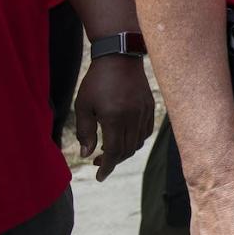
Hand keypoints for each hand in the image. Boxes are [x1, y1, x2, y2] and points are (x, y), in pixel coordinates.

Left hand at [74, 56, 154, 180]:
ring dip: (124, 151)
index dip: (106, 167)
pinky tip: (125, 137)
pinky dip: (136, 140)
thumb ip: (85, 132)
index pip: (113, 151)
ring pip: (137, 142)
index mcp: (114, 118)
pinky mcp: (149, 106)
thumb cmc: (97, 81)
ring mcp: (143, 112)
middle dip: (112, 161)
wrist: (119, 57)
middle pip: (126, 150)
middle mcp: (132, 117)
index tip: (99, 176)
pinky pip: (146, 131)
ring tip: (110, 149)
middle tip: (98, 161)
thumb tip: (86, 154)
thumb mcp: (83, 105)